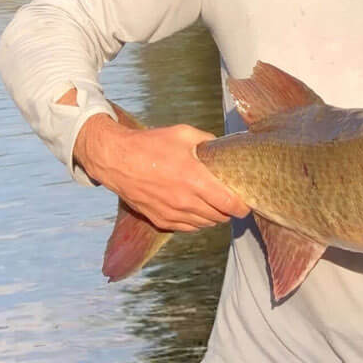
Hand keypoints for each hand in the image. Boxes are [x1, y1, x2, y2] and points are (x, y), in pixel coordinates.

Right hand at [74, 113, 247, 231]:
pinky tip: (197, 211)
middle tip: (232, 202)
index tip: (246, 204)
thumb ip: (207, 140)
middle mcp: (184, 201)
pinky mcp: (160, 220)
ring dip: (214, 217)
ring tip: (216, 206)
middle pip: (219, 216)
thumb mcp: (183, 134)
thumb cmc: (149, 145)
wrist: (116, 160)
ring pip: (204, 224)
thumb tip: (223, 147)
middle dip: (229, 211)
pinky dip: (197, 222)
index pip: (228, 203)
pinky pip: (187, 228)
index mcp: (194, 179)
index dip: (242, 207)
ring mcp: (171, 213)